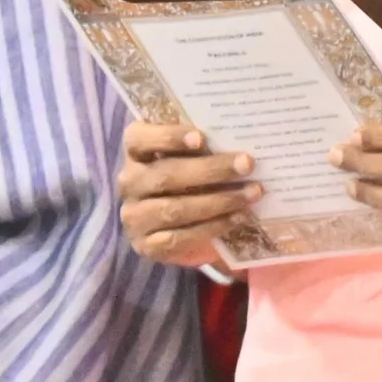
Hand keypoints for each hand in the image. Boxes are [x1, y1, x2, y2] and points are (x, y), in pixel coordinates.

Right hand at [117, 123, 256, 268]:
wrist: (186, 222)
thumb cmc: (192, 176)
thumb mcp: (193, 155)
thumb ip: (204, 144)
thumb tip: (239, 136)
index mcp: (135, 152)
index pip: (139, 138)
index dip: (168, 137)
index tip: (202, 138)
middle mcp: (129, 183)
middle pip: (165, 175)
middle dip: (210, 170)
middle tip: (246, 164)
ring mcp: (135, 217)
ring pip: (174, 209)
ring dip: (218, 201)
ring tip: (252, 192)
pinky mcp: (147, 245)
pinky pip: (180, 237)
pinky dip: (213, 227)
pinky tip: (239, 217)